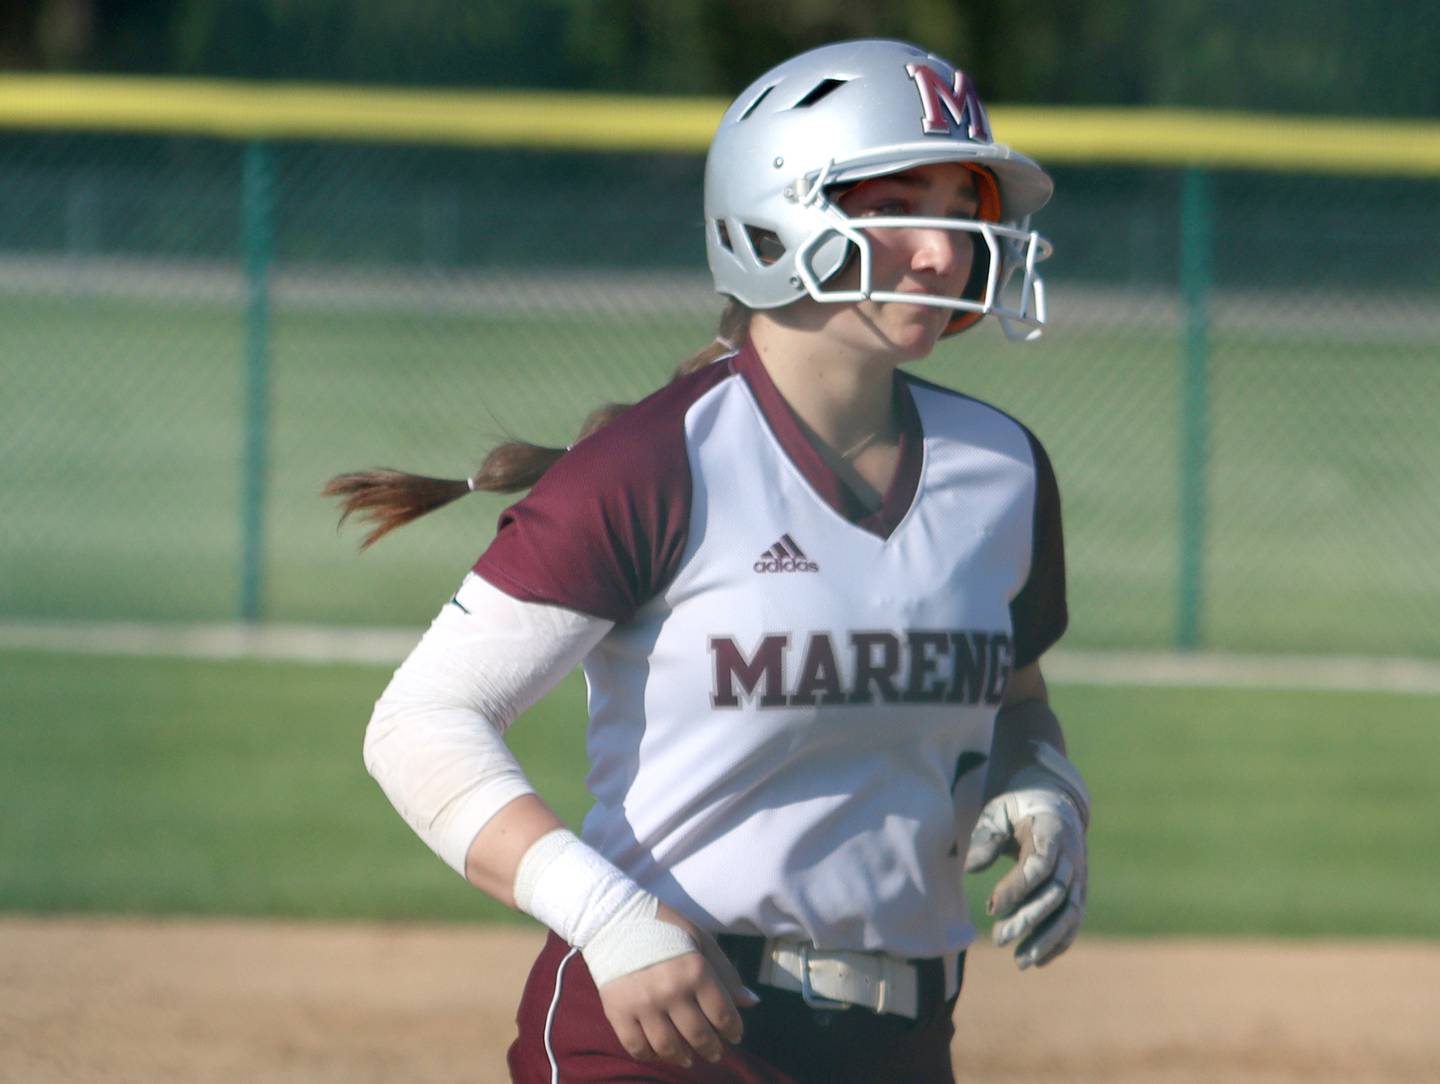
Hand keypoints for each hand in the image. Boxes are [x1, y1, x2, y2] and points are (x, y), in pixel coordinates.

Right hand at [596, 903, 759, 1068]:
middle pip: (699, 1036)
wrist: (613, 919)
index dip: (733, 1030)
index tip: (734, 1035)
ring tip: (689, 1058)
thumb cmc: (664, 927)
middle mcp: (671, 991)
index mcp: (695, 970)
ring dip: (684, 1058)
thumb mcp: (701, 940)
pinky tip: (659, 1052)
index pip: (723, 1015)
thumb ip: (726, 973)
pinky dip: (651, 1056)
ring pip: (669, 1048)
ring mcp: (643, 1004)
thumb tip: (751, 1002)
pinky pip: (637, 1047)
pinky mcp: (617, 1012)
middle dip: (712, 1049)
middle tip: (715, 1053)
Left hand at [965, 784, 1086, 968]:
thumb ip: (986, 837)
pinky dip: (1059, 943)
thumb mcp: (999, 812)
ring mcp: (1080, 876)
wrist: (1054, 803)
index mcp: (1052, 833)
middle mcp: (1072, 857)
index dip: (1016, 888)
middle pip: (1055, 895)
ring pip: (1069, 914)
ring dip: (1045, 940)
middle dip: (1027, 920)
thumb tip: (970, 867)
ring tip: (1020, 962)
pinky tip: (1037, 960)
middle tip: (998, 938)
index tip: (990, 907)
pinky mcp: (1080, 892)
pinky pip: (1074, 921)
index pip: (1039, 866)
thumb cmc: (1018, 809)